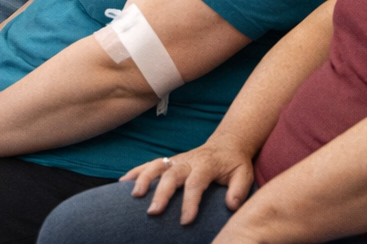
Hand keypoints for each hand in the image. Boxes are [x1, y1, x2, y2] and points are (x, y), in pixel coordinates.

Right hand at [123, 137, 255, 224]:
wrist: (227, 144)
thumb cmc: (234, 163)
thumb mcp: (244, 174)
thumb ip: (238, 190)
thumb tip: (230, 206)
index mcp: (207, 165)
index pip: (196, 183)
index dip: (190, 202)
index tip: (185, 222)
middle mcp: (188, 161)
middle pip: (171, 175)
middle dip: (161, 193)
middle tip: (153, 212)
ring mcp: (176, 160)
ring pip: (156, 166)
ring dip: (143, 179)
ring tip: (134, 196)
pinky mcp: (168, 161)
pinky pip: (149, 164)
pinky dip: (135, 172)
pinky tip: (122, 183)